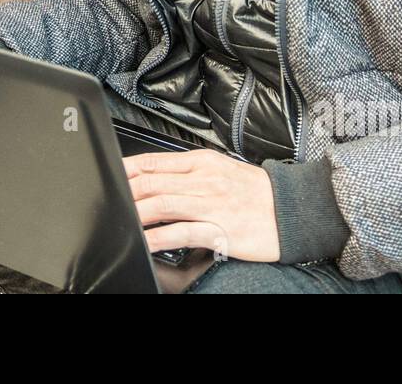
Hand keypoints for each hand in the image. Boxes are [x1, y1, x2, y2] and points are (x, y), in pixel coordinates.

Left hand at [125, 148, 279, 261]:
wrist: (293, 209)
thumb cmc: (257, 192)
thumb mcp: (222, 168)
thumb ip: (190, 171)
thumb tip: (157, 175)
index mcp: (203, 162)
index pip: (155, 161)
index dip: (128, 168)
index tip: (111, 174)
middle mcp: (205, 180)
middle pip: (154, 182)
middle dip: (127, 190)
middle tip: (108, 197)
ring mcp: (212, 205)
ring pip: (163, 204)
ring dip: (137, 212)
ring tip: (120, 218)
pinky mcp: (220, 229)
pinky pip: (183, 232)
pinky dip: (160, 236)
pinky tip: (147, 240)